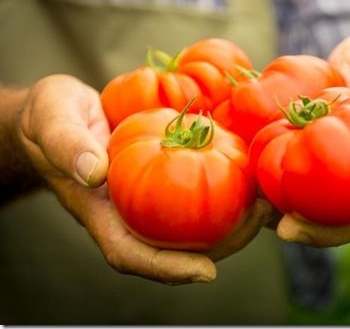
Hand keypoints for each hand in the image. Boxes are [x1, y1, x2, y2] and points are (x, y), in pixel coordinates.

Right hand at [18, 74, 269, 283]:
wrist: (62, 110)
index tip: (206, 272)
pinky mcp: (165, 176)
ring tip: (265, 200)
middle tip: (259, 219)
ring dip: (233, 220)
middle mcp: (131, 212)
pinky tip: (251, 171)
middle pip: (176, 247)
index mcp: (102, 212)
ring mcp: (150, 198)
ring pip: (194, 225)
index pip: (132, 253)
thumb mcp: (52, 120)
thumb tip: (94, 171)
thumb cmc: (52, 117)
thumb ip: (67, 144)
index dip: (168, 269)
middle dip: (221, 244)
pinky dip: (226, 186)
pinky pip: (197, 190)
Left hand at [275, 32, 349, 246]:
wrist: (345, 69)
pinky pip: (301, 198)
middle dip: (331, 233)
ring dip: (302, 229)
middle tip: (294, 230)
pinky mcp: (315, 178)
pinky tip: (258, 205)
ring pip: (330, 219)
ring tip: (273, 225)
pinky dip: (279, 206)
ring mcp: (346, 182)